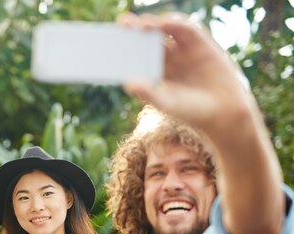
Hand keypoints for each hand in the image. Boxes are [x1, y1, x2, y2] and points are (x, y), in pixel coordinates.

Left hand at [118, 13, 256, 140]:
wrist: (223, 112)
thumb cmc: (191, 111)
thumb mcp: (167, 104)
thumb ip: (148, 93)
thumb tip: (128, 84)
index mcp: (155, 71)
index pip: (135, 54)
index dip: (124, 46)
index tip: (109, 41)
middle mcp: (167, 58)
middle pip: (146, 39)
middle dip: (134, 30)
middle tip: (122, 24)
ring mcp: (183, 49)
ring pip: (164, 30)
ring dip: (152, 24)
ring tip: (140, 25)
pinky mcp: (200, 43)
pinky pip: (185, 29)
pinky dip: (173, 24)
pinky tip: (162, 23)